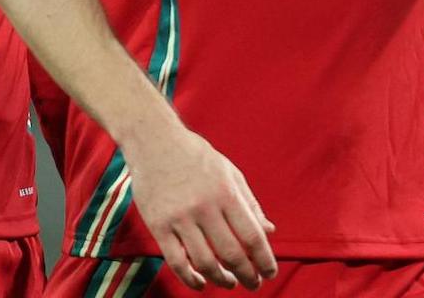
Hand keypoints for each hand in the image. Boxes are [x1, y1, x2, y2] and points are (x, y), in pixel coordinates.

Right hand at [121, 122, 276, 289]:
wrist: (154, 140)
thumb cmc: (196, 155)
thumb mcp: (229, 172)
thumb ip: (250, 203)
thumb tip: (269, 231)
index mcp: (226, 192)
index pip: (252, 236)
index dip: (265, 260)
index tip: (270, 273)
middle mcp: (204, 207)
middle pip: (232, 254)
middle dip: (248, 276)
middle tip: (253, 284)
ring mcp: (179, 217)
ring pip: (205, 262)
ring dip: (221, 279)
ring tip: (229, 283)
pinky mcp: (158, 225)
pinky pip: (176, 261)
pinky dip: (190, 279)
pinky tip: (201, 283)